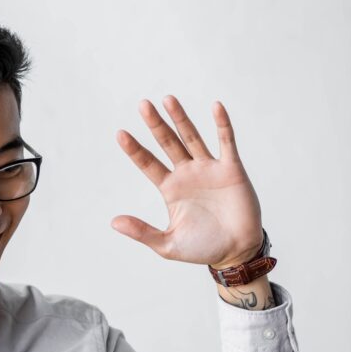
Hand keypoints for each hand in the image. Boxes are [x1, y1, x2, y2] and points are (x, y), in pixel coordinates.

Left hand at [111, 96, 262, 268]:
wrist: (236, 252)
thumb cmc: (203, 248)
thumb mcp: (167, 244)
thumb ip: (142, 232)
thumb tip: (113, 222)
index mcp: (170, 188)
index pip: (148, 163)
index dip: (134, 150)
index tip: (120, 133)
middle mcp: (187, 173)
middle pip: (167, 143)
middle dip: (155, 124)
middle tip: (142, 104)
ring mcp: (208, 169)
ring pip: (192, 137)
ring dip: (181, 118)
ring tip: (167, 99)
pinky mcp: (231, 169)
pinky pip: (226, 142)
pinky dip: (222, 124)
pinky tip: (215, 106)